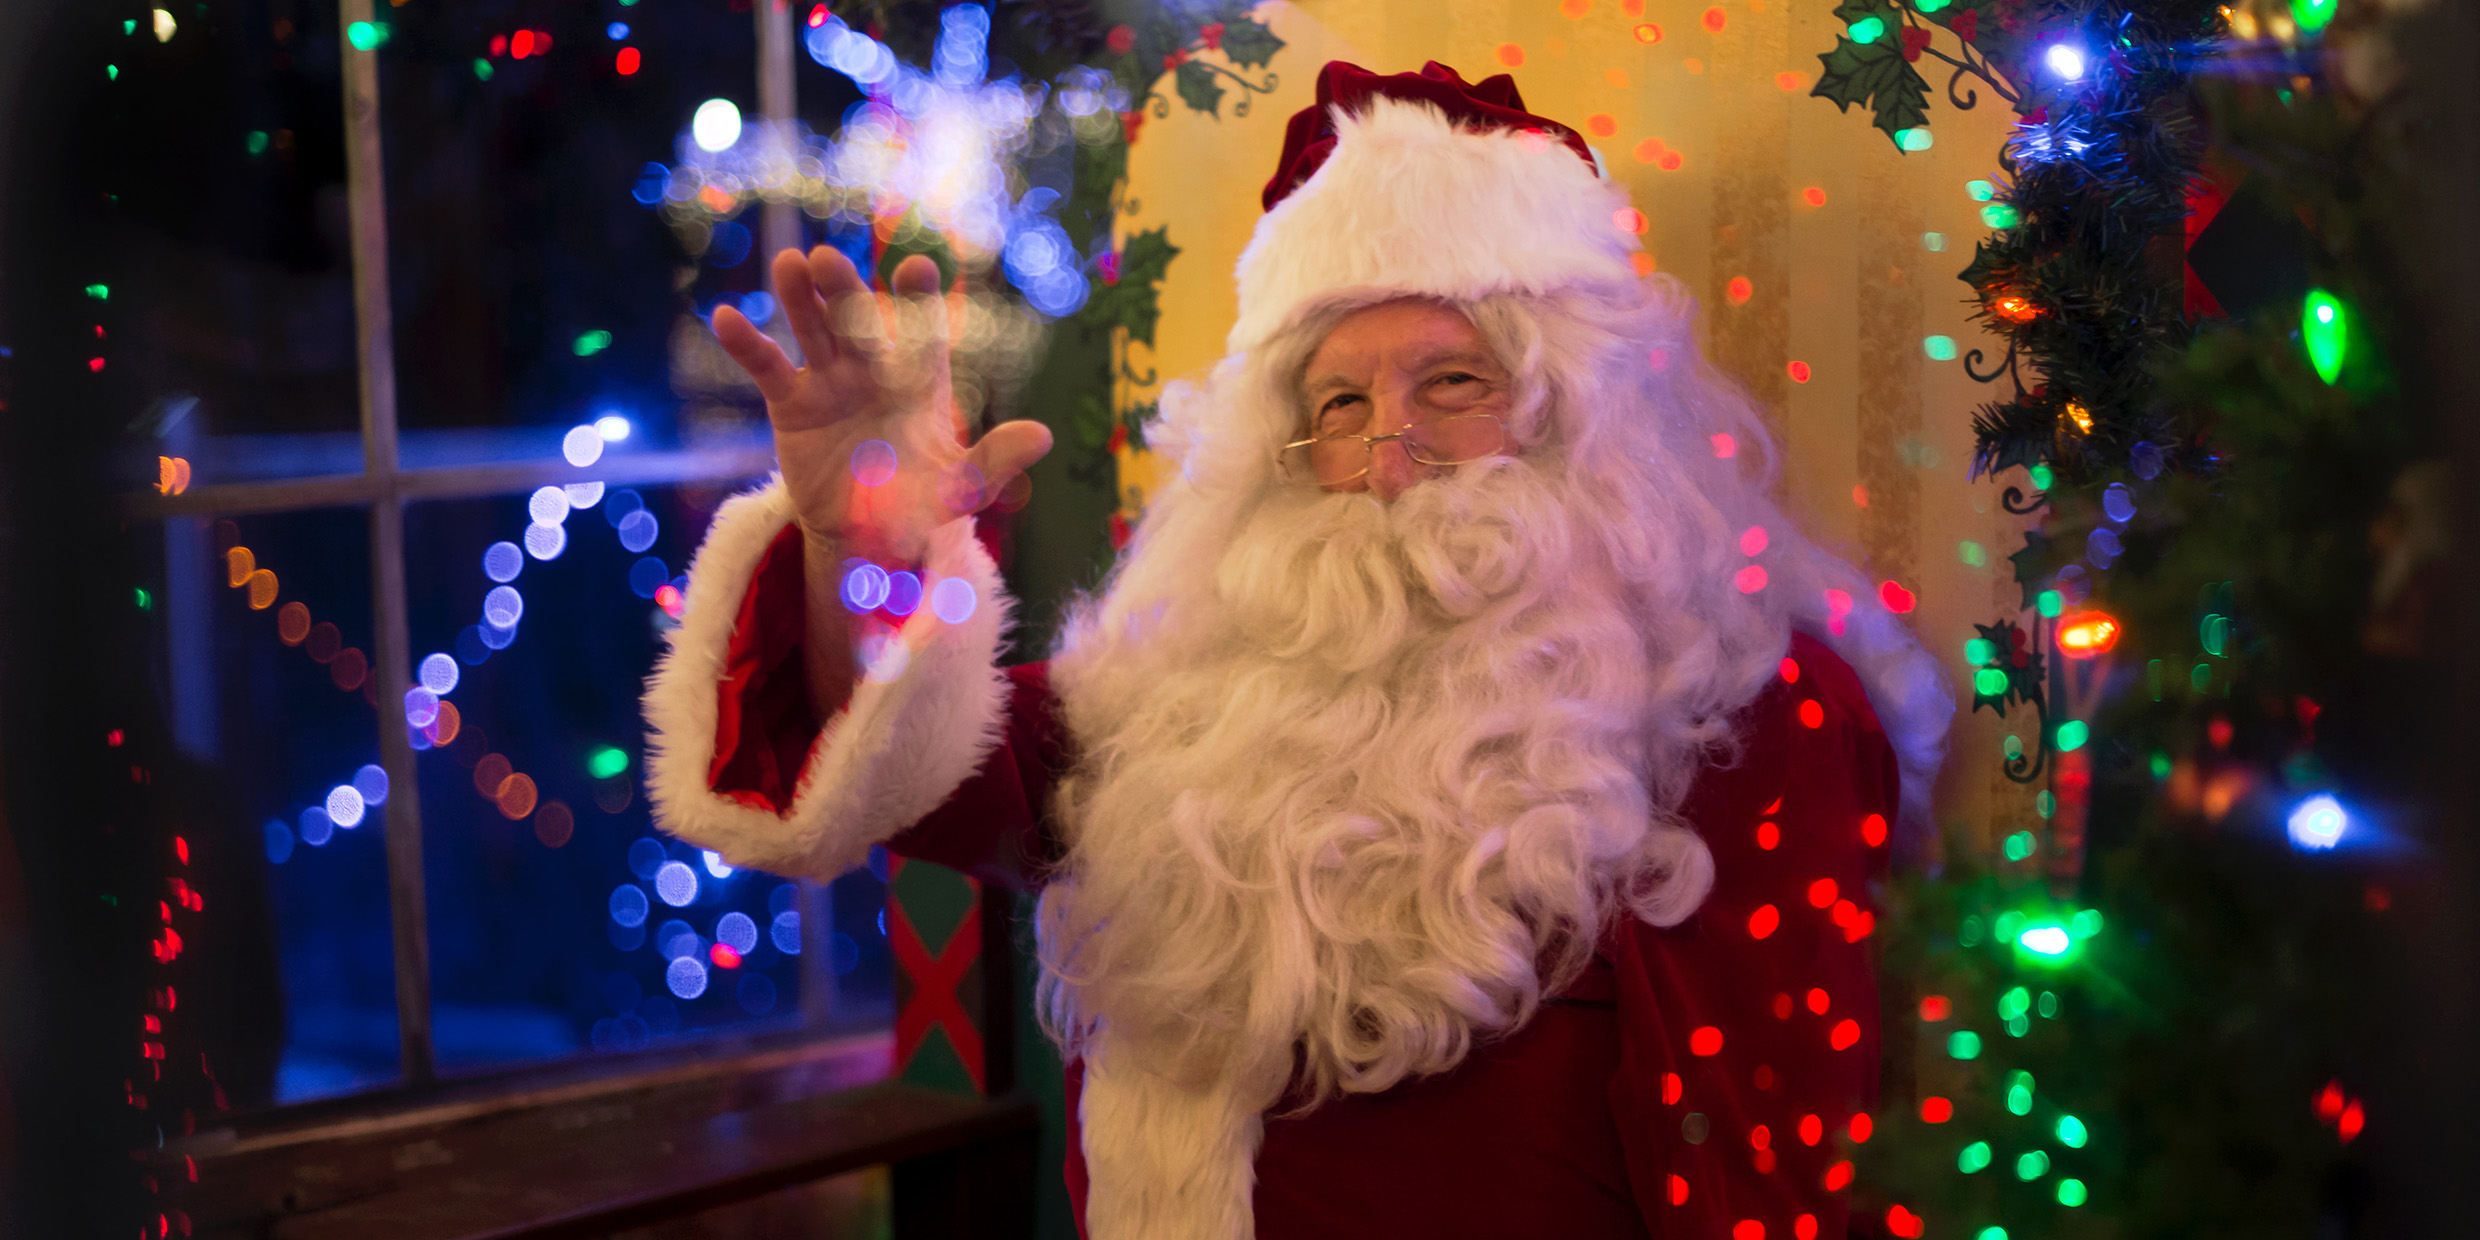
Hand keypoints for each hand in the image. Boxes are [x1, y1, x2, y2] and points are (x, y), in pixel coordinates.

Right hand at [711, 247, 1053, 564]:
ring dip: (799, 299)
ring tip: (788, 265)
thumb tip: (1042, 435)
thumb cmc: (922, 503)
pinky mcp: (791, 403)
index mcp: (919, 379)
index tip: (917, 268)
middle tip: (829, 261)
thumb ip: (996, 460)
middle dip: (845, 292)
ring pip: (812, 329)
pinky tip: (724, 317)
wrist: (869, 535)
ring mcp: (830, 379)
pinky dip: (746, 344)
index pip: (921, 330)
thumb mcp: (962, 489)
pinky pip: (768, 368)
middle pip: (858, 319)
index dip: (919, 299)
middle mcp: (873, 367)